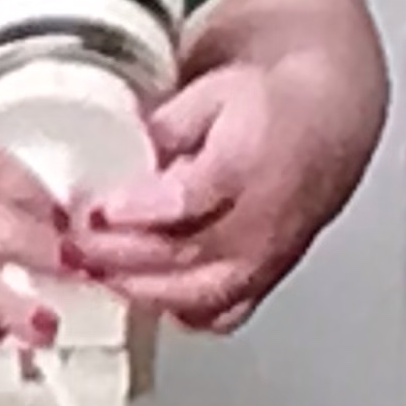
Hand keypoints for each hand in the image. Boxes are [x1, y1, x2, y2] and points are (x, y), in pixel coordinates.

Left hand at [69, 64, 328, 334]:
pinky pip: (221, 314)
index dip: (136, 210)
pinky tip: (148, 294)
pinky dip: (179, 312)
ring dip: (139, 289)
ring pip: (198, 294)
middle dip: (120, 257)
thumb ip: (160, 128)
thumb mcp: (210, 91)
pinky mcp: (265, 280)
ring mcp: (266, 259)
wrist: (329, 122)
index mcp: (246, 162)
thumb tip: (114, 153)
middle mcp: (262, 220)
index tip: (93, 210)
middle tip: (75, 246)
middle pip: (183, 255)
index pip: (186, 199)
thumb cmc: (272, 105)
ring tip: (98, 273)